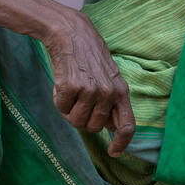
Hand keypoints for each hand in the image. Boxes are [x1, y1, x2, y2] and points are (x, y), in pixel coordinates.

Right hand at [41, 8, 135, 155]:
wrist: (70, 32)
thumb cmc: (88, 57)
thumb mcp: (109, 78)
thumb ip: (113, 103)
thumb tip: (114, 129)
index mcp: (121, 92)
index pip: (127, 126)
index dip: (121, 143)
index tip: (113, 152)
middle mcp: (108, 93)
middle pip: (93, 128)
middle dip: (83, 119)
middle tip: (78, 100)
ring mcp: (90, 91)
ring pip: (75, 121)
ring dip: (69, 110)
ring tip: (71, 91)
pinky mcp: (71, 87)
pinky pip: (60, 108)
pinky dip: (57, 100)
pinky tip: (62, 83)